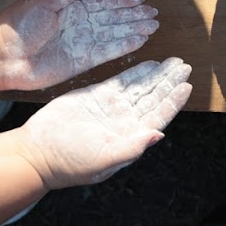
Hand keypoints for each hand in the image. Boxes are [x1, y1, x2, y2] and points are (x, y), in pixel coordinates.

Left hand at [0, 0, 158, 90]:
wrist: (0, 55)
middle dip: (133, 15)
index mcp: (70, 7)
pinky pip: (106, 52)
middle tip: (153, 14)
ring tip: (152, 26)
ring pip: (113, 34)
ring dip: (133, 30)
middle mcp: (79, 24)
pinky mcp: (80, 61)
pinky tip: (138, 41)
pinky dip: (122, 46)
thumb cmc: (16, 25)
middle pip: (112, 18)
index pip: (102, 0)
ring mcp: (81, 43)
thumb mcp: (42, 1)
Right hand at [15, 58, 191, 187]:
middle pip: (153, 98)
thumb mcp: (104, 159)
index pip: (158, 116)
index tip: (187, 86)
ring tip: (173, 62)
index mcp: (130, 138)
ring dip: (157, 75)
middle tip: (185, 66)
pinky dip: (135, 72)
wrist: (38, 152)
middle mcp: (124, 122)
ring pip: (140, 88)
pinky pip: (120, 81)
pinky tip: (149, 63)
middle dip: (169, 82)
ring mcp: (111, 108)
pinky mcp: (95, 96)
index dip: (173, 101)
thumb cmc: (70, 163)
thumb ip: (133, 146)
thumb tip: (159, 135)